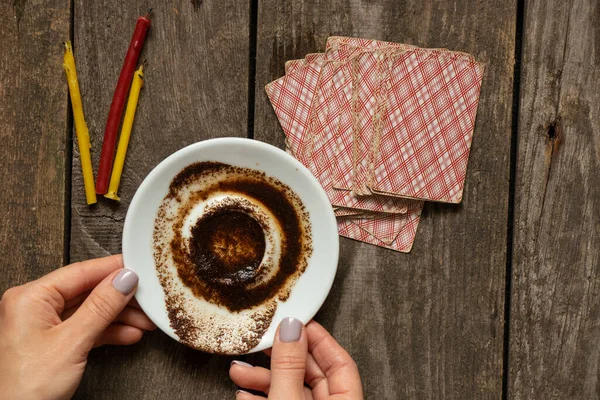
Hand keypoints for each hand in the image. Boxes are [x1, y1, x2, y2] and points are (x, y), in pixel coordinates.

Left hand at [0, 255, 155, 399]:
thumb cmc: (24, 389)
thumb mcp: (72, 342)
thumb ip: (101, 307)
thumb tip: (124, 280)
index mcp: (31, 297)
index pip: (80, 272)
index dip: (113, 269)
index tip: (139, 267)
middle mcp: (35, 307)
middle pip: (88, 291)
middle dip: (120, 298)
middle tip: (148, 297)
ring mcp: (43, 326)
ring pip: (90, 311)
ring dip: (119, 316)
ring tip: (145, 320)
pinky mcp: (52, 344)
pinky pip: (85, 329)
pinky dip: (108, 332)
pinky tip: (129, 334)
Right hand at [229, 319, 363, 398]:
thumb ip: (289, 366)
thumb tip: (291, 329)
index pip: (339, 361)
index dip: (317, 338)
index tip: (295, 322)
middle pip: (311, 374)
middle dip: (281, 357)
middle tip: (264, 341)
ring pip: (291, 390)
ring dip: (263, 378)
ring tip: (240, 371)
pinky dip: (262, 397)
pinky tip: (245, 393)